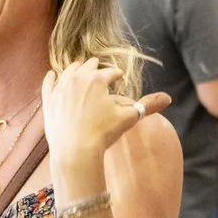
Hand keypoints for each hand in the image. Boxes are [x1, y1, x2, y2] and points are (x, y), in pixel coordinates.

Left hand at [43, 59, 169, 185]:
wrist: (75, 151)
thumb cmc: (103, 133)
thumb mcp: (129, 118)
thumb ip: (148, 105)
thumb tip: (168, 98)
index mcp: (97, 79)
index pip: (111, 72)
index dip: (117, 76)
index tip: (119, 78)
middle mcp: (77, 78)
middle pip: (88, 66)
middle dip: (96, 68)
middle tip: (100, 70)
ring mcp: (60, 87)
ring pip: (68, 71)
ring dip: (76, 70)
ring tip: (81, 71)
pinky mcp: (48, 99)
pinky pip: (48, 83)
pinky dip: (51, 78)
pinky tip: (53, 75)